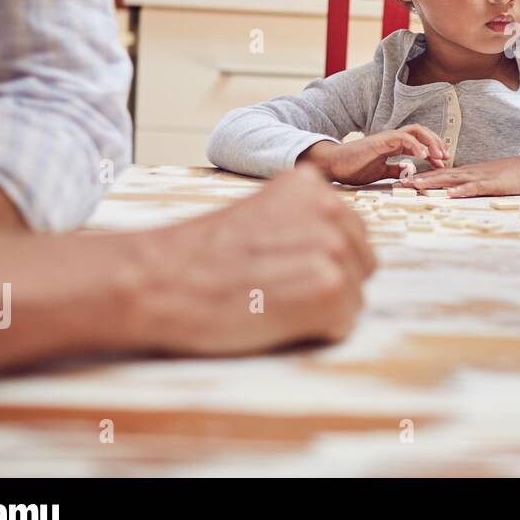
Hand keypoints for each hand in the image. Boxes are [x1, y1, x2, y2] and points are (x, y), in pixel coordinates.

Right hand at [130, 165, 375, 355]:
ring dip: (318, 310)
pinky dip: (312, 332)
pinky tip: (274, 318)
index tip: (280, 267)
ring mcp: (333, 248)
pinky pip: (342, 325)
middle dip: (327, 283)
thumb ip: (301, 222)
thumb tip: (338, 248)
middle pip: (359, 264)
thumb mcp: (259, 215)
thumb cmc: (200, 255)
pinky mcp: (329, 289)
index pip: (350, 234)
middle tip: (273, 288)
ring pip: (352, 297)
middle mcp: (331, 209)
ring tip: (268, 301)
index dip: (317, 260)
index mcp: (312, 186)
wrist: (159, 278)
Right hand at [298, 125, 449, 184]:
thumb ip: (394, 169)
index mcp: (393, 145)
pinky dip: (416, 145)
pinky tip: (424, 155)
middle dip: (437, 143)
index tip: (442, 164)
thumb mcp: (380, 172)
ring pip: (416, 131)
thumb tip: (408, 171)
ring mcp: (387, 138)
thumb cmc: (353, 168)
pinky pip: (403, 138)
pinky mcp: (381, 141)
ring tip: (439, 156)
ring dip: (430, 142)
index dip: (433, 151)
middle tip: (446, 158)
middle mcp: (392, 138)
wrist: (334, 165)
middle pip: (421, 132)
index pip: (419, 142)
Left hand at [405, 156, 519, 197]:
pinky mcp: (490, 184)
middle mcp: (468, 172)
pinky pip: (473, 187)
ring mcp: (479, 177)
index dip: (422, 177)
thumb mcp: (484, 179)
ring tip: (416, 186)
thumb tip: (453, 191)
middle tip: (401, 183)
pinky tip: (449, 193)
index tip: (405, 181)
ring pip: (452, 179)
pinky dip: (461, 190)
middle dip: (420, 179)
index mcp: (466, 172)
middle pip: (440, 175)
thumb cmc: (507, 175)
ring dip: (433, 182)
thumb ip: (468, 184)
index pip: (439, 174)